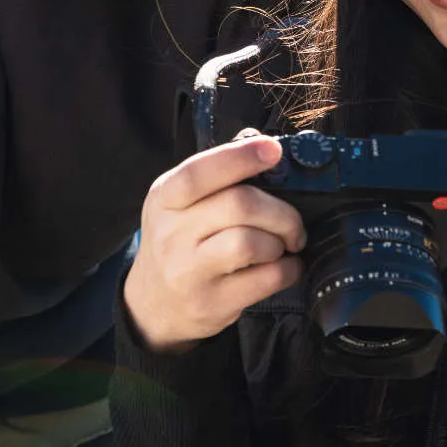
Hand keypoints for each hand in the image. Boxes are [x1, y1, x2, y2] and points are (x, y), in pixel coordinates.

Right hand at [123, 134, 305, 353]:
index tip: (273, 150)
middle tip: (293, 223)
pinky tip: (285, 267)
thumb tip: (260, 142)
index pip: (198, 173)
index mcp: (164, 199)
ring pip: (251, 243)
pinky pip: (265, 279)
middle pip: (239, 205)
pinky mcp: (211, 303)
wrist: (153, 304)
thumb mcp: (181, 205)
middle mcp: (171, 234)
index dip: (239, 158)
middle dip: (281, 212)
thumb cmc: (179, 242)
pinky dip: (288, 269)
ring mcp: (188, 271)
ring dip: (281, 242)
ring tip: (282, 247)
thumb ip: (216, 175)